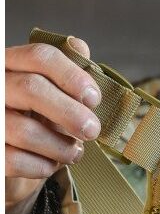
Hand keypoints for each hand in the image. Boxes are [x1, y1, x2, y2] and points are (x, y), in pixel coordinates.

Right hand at [5, 38, 101, 213]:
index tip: (94, 98)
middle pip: (31, 88)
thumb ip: (67, 72)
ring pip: (24, 130)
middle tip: (92, 130)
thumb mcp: (54, 93)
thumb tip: (79, 46)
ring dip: (60, 147)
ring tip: (74, 152)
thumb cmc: (37, 118)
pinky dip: (41, 166)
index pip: (40, 56)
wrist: (13, 156)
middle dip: (70, 113)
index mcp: (11, 64)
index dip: (72, 76)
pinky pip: (15, 160)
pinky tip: (50, 164)